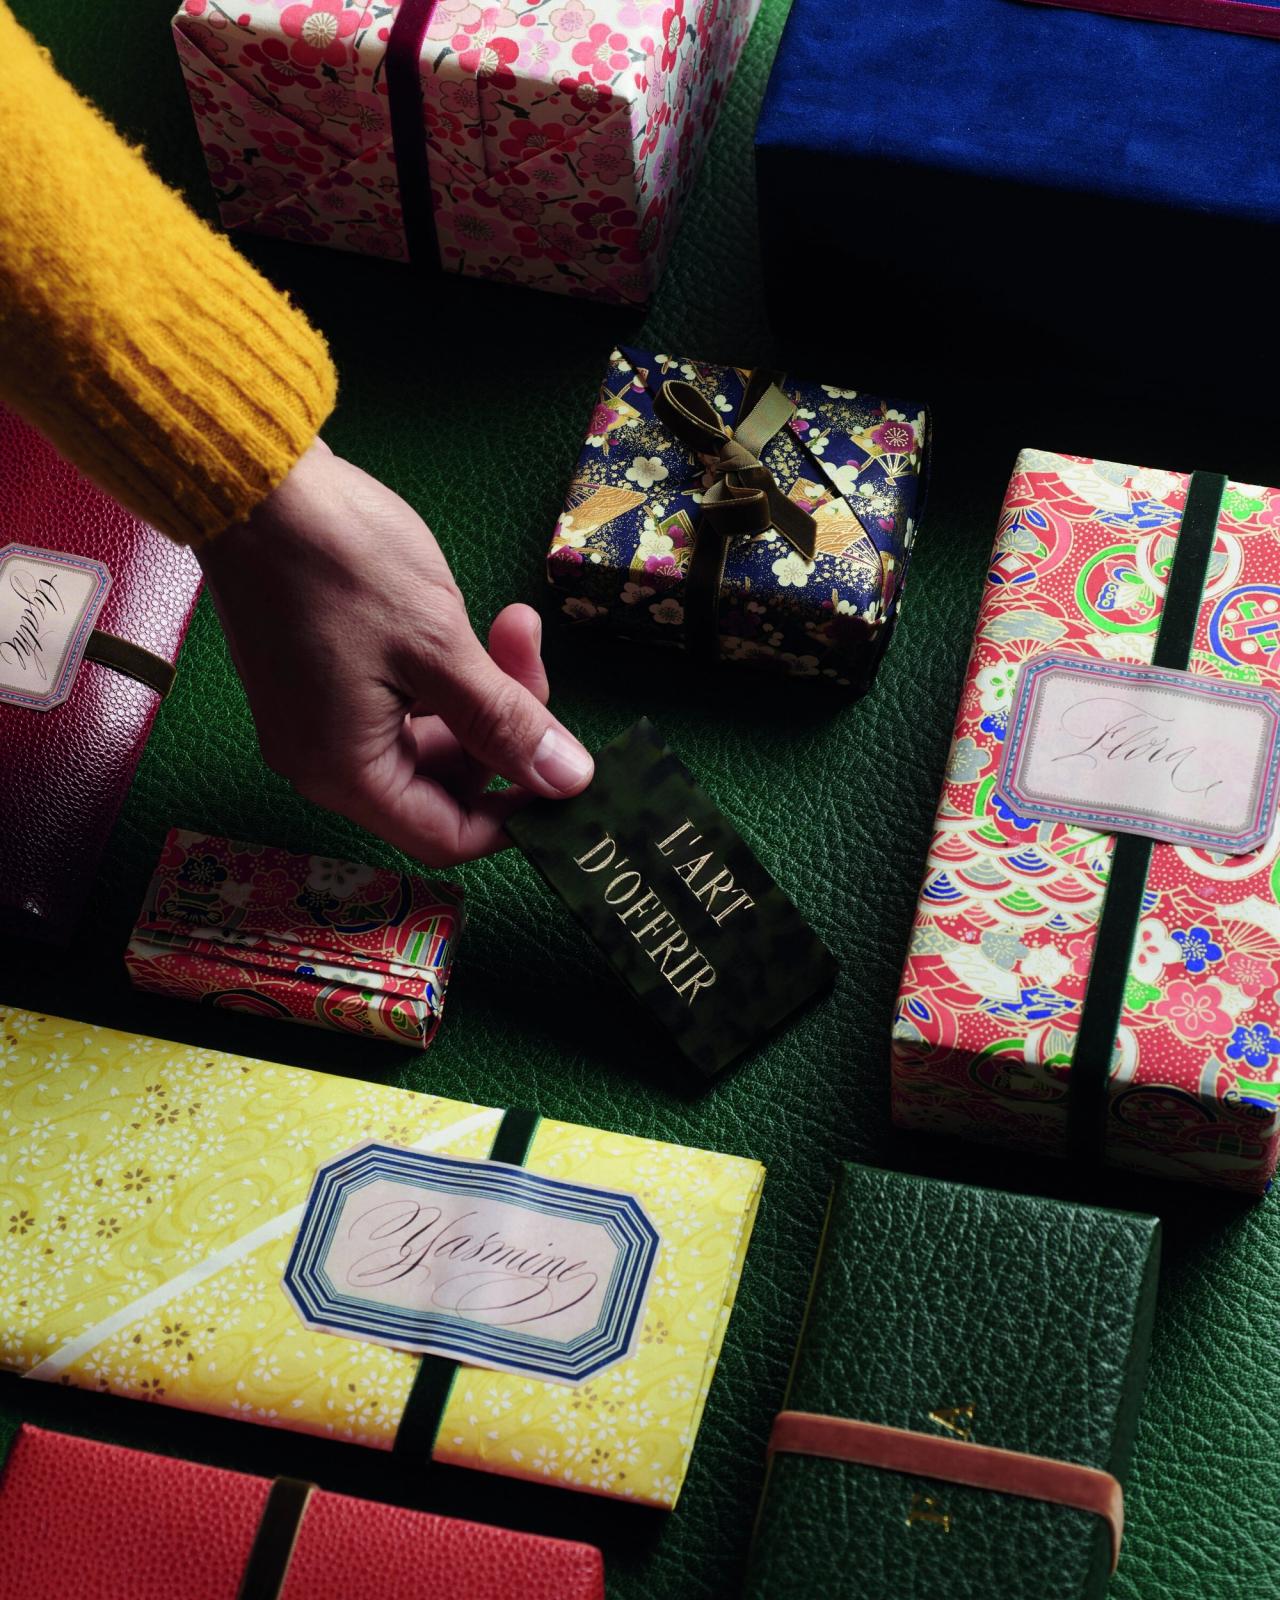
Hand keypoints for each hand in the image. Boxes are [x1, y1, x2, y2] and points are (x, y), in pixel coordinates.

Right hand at [196, 439, 593, 865]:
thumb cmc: (339, 562)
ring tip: (512, 622)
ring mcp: (318, 718)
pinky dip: (444, 672)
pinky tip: (466, 617)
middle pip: (443, 784)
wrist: (252, 481)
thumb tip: (568, 781)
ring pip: (432, 737)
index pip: (446, 837)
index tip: (562, 765)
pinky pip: (403, 703)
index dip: (514, 813)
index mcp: (344, 772)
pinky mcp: (323, 678)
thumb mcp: (439, 647)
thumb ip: (504, 723)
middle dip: (502, 729)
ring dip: (481, 689)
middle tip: (531, 657)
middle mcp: (323, 760)